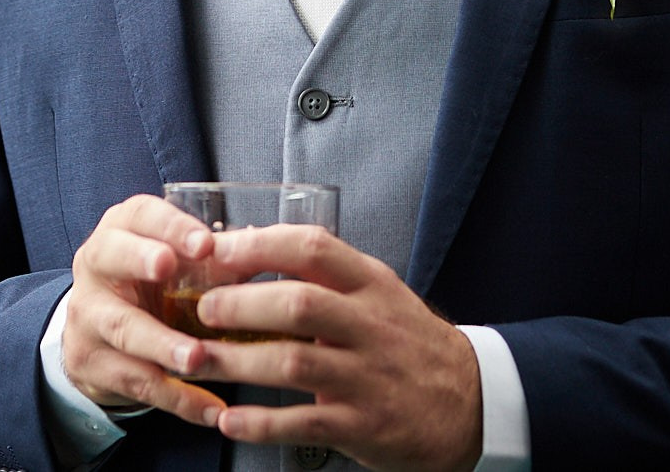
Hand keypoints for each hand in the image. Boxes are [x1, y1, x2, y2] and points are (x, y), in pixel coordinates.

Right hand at [62, 194, 227, 427]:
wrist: (99, 332)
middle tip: (169, 268)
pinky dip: (178, 398)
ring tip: (197, 359)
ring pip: (125, 329)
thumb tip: (268, 252)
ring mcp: (88, 316)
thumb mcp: (175, 263)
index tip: (204, 243)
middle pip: (112, 258)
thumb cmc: (151, 285)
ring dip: (163, 345)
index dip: (171, 226)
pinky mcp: (91, 363)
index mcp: (122, 229)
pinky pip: (137, 382)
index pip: (141, 215)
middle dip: (141, 260)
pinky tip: (211, 409)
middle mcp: (96, 265)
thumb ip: (214, 258)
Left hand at [181, 225, 481, 471]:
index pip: (314, 247)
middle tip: (202, 309)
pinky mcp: (363, 425)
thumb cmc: (407, 343)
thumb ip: (325, 275)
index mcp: (371, 284)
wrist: (471, 404)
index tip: (217, 250)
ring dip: (238, 362)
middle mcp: (370, 325)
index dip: (260, 245)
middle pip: (299, 303)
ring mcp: (367, 377)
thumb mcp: (379, 295)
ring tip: (197, 361)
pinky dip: (261, 423)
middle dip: (241, 304)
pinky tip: (229, 420)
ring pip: (295, 362)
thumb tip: (247, 245)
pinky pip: (304, 423)